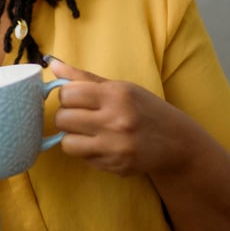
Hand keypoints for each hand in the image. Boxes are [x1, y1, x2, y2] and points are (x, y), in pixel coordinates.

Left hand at [49, 57, 188, 176]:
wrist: (177, 142)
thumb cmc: (144, 109)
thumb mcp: (119, 87)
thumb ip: (83, 77)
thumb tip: (52, 64)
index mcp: (116, 95)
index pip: (67, 94)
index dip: (66, 96)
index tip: (76, 99)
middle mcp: (116, 121)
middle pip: (63, 119)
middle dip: (66, 117)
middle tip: (79, 116)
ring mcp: (116, 147)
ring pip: (67, 143)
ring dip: (72, 137)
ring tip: (87, 132)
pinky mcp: (116, 166)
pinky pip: (82, 158)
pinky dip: (86, 151)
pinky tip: (102, 145)